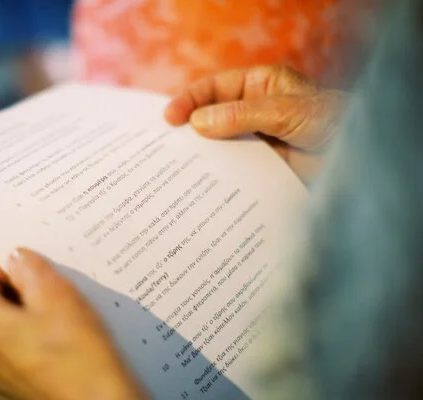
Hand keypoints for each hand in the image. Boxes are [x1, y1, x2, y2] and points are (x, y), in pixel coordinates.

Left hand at [0, 249, 147, 399]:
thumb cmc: (77, 357)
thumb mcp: (56, 294)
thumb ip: (30, 269)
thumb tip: (17, 259)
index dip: (4, 263)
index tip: (31, 260)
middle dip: (21, 288)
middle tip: (54, 281)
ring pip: (9, 329)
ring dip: (33, 313)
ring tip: (67, 309)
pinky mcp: (19, 387)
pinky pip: (23, 352)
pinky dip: (40, 338)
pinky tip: (69, 337)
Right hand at [164, 65, 347, 181]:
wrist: (362, 158)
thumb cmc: (332, 121)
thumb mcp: (285, 112)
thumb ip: (241, 115)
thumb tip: (198, 124)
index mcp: (259, 86)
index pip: (215, 88)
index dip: (190, 100)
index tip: (171, 118)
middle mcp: (254, 111)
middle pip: (212, 116)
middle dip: (190, 129)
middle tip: (165, 145)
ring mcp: (257, 140)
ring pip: (221, 145)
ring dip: (202, 155)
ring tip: (177, 168)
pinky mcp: (261, 166)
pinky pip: (234, 169)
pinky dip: (218, 176)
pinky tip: (204, 185)